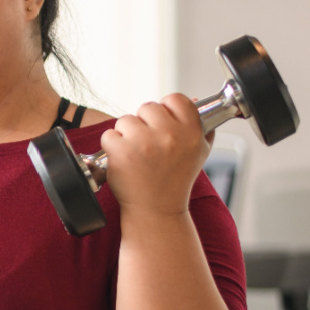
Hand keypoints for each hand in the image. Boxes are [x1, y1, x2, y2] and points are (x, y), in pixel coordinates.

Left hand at [100, 93, 214, 219]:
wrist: (157, 210)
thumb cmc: (175, 182)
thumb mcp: (198, 153)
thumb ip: (200, 126)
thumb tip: (194, 100)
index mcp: (191, 132)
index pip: (176, 99)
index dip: (166, 109)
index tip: (162, 123)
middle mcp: (169, 135)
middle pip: (147, 107)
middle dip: (143, 123)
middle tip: (148, 145)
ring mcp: (144, 142)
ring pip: (125, 120)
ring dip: (126, 134)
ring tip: (136, 154)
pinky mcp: (122, 152)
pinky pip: (109, 135)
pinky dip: (111, 146)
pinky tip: (124, 160)